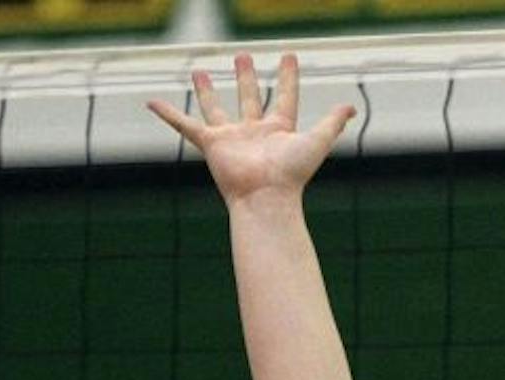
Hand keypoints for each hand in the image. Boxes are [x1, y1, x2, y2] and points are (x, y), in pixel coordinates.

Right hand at [147, 54, 354, 204]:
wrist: (266, 197)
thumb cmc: (292, 174)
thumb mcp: (317, 141)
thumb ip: (332, 123)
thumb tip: (352, 107)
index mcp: (280, 129)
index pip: (284, 95)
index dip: (287, 77)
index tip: (289, 56)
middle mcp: (254, 131)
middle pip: (249, 97)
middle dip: (246, 77)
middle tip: (242, 56)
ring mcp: (231, 137)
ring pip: (217, 108)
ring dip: (208, 91)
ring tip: (200, 71)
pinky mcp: (211, 144)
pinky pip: (185, 125)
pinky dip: (168, 114)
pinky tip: (152, 102)